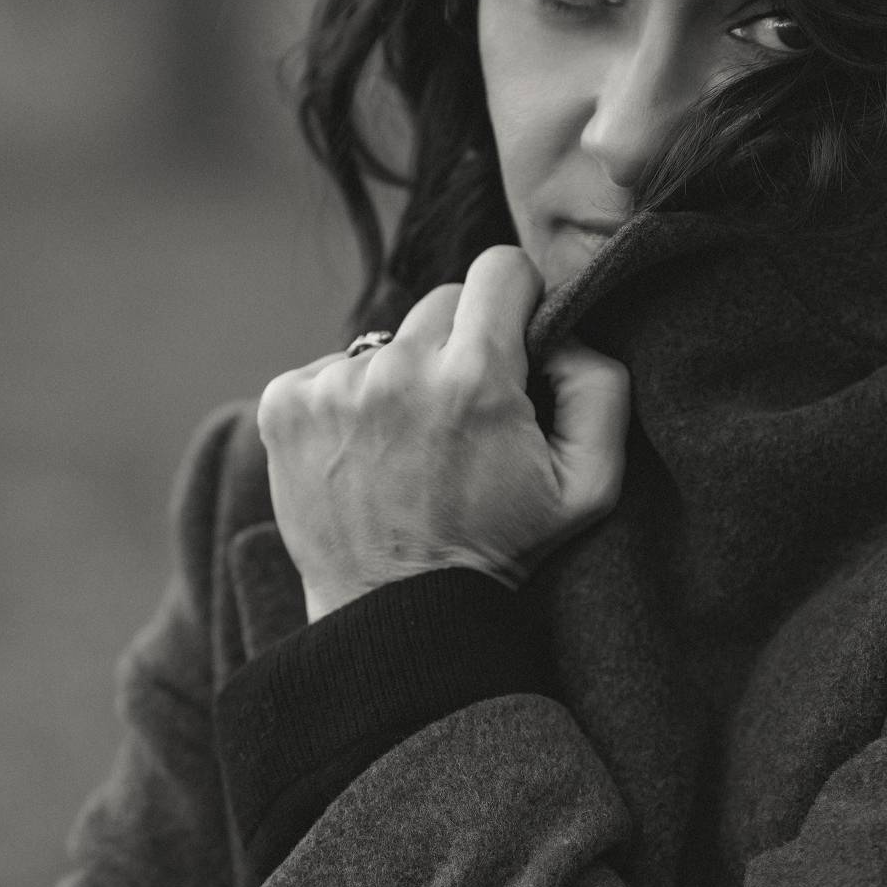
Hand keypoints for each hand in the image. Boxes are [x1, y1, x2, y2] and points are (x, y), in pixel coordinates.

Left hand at [257, 246, 630, 621]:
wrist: (394, 618)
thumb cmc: (498, 551)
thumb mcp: (589, 486)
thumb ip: (602, 387)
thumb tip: (566, 329)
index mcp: (474, 379)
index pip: (500, 268)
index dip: (519, 298)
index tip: (516, 338)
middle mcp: (396, 370)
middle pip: (444, 302)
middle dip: (464, 343)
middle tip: (466, 412)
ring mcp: (331, 386)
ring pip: (387, 339)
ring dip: (405, 376)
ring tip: (412, 445)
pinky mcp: (284, 404)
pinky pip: (332, 368)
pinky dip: (351, 401)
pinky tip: (367, 454)